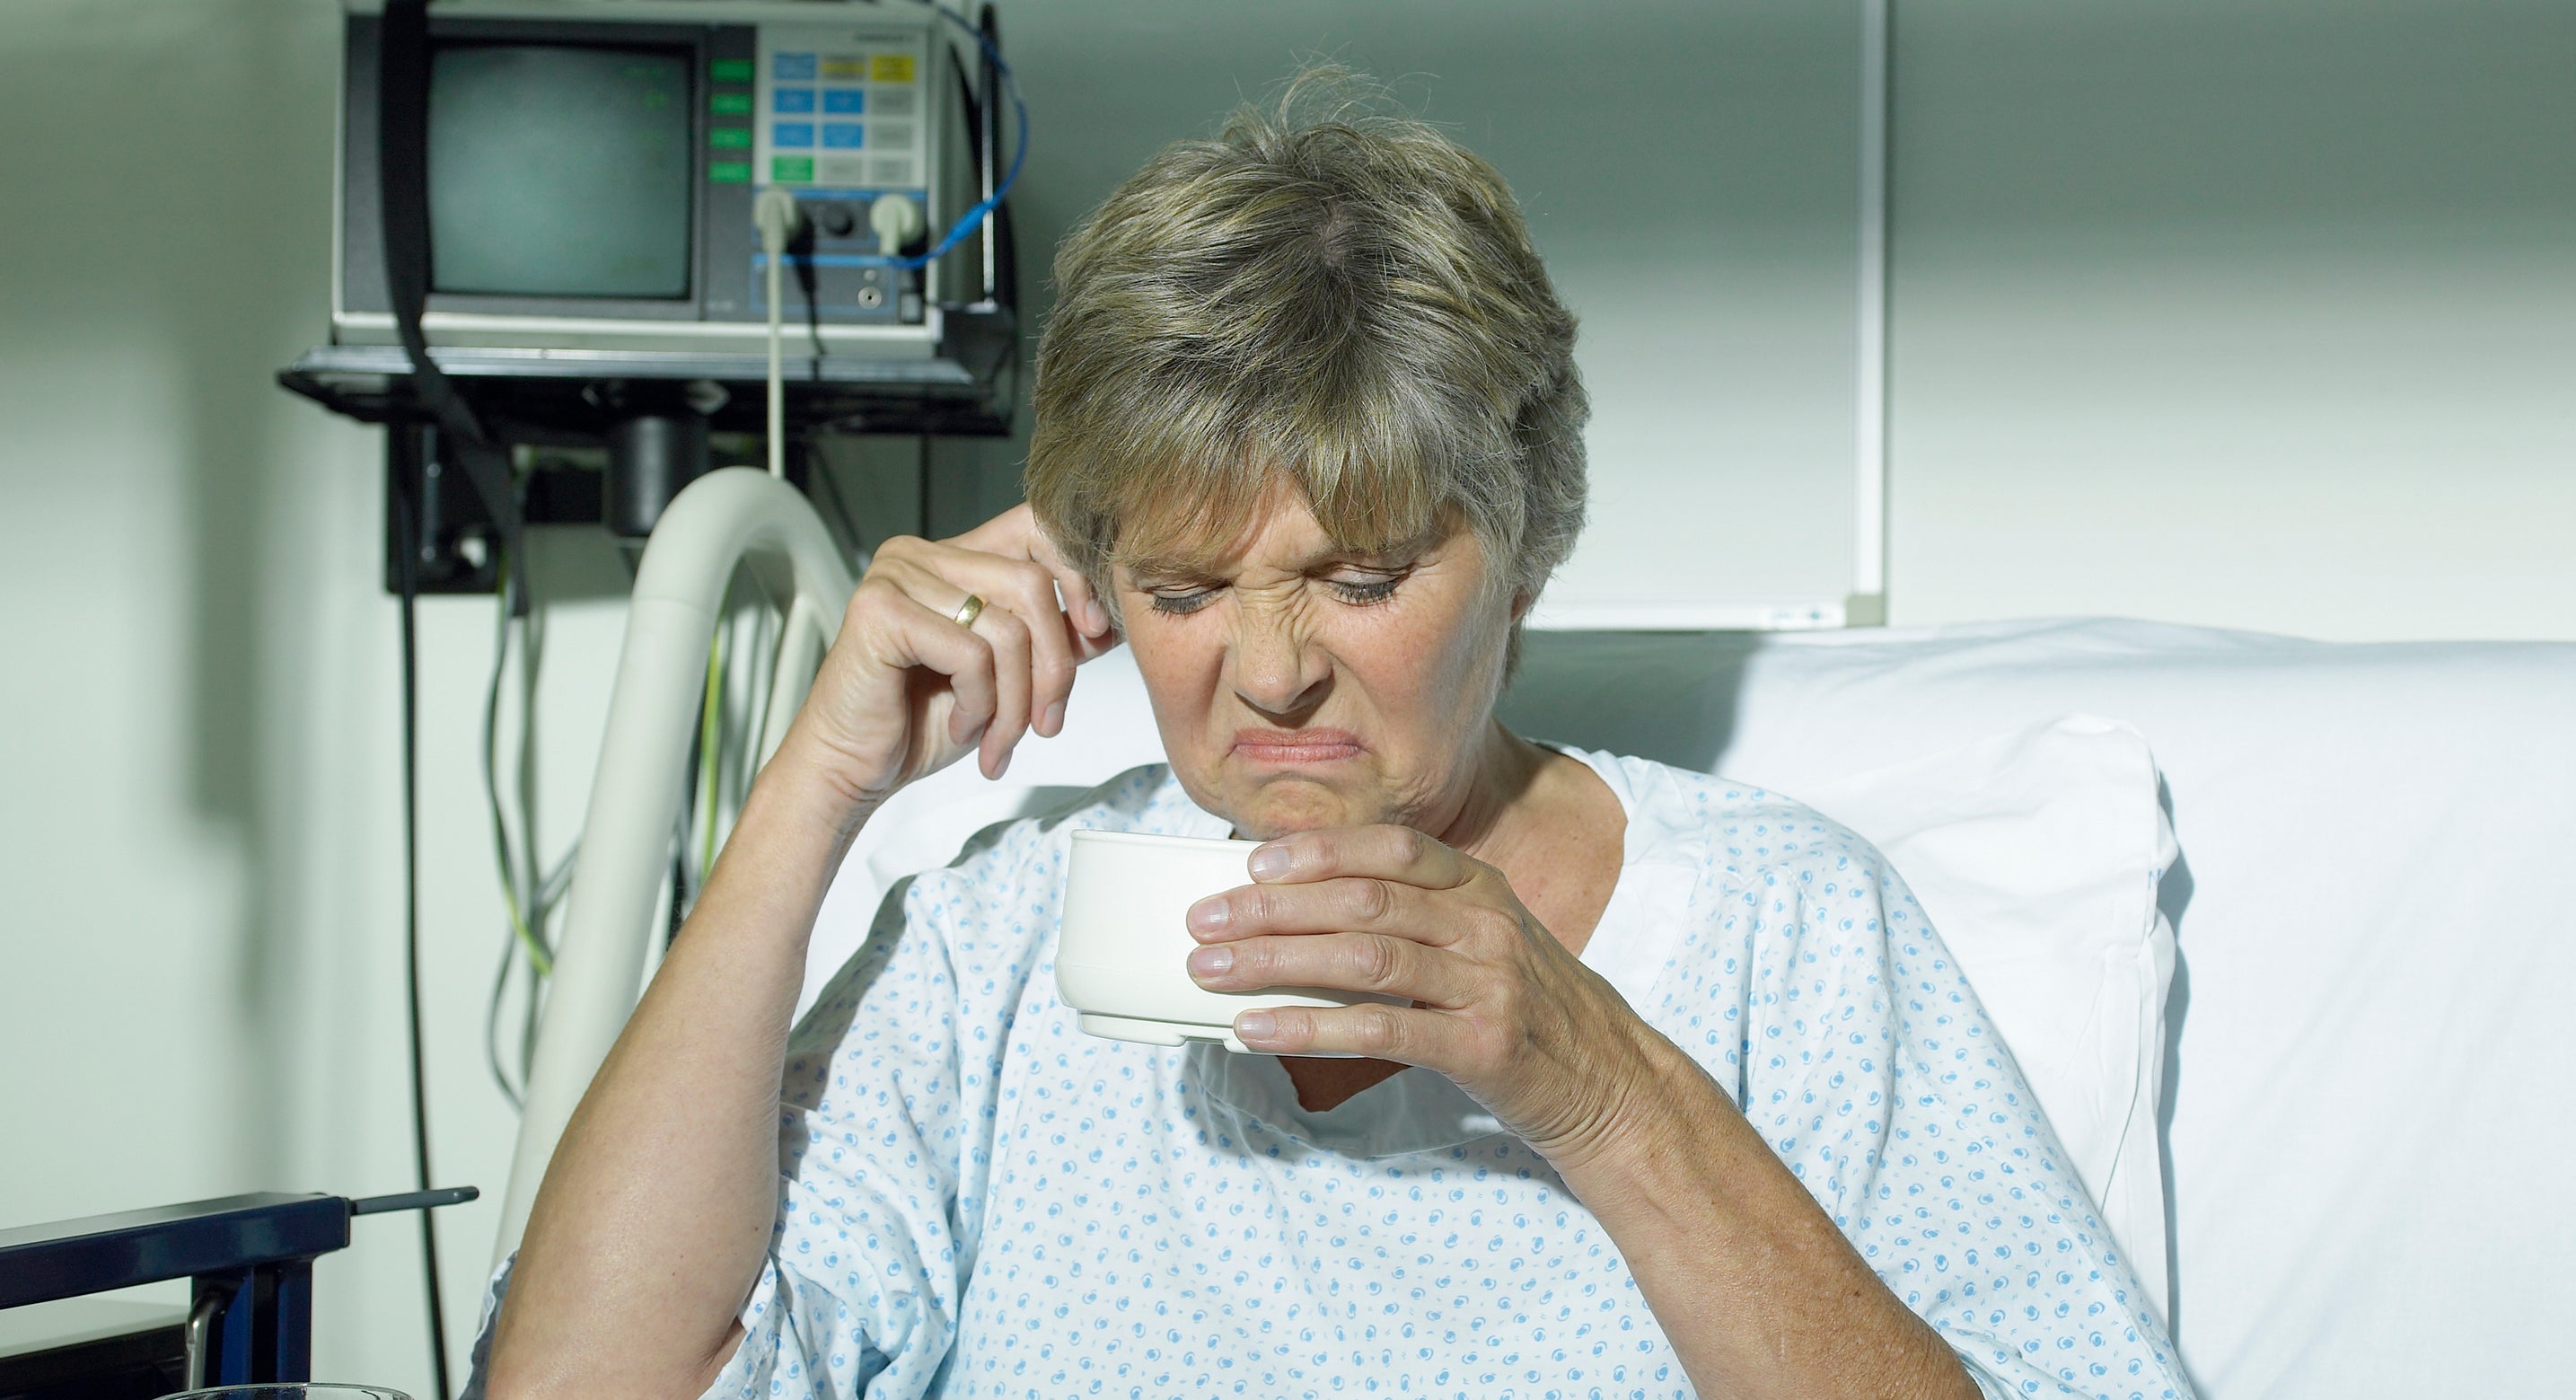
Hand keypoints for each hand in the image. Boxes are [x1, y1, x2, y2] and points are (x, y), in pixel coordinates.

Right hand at [781, 504, 1119, 811]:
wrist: (854, 771)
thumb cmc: (922, 723)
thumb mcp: (1010, 677)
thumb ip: (1055, 640)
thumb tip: (1114, 620)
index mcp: (953, 557)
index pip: (1036, 527)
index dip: (1078, 576)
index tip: (1095, 634)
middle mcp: (921, 553)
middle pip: (1032, 582)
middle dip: (1053, 666)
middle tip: (1046, 723)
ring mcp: (896, 576)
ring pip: (1007, 628)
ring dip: (1016, 702)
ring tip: (996, 739)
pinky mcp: (880, 611)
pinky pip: (971, 653)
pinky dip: (979, 703)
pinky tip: (960, 725)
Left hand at [1182, 825, 1663, 1163]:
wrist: (1613, 1086)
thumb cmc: (1533, 1013)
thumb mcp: (1488, 944)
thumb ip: (1418, 921)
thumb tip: (1304, 917)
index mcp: (1483, 888)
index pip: (1391, 848)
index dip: (1317, 850)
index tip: (1252, 863)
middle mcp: (1487, 925)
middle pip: (1364, 899)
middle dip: (1273, 907)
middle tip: (1205, 920)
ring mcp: (1489, 983)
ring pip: (1365, 958)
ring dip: (1277, 961)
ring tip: (1213, 971)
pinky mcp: (1484, 1046)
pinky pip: (1381, 1031)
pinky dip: (1310, 1027)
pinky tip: (1260, 1030)